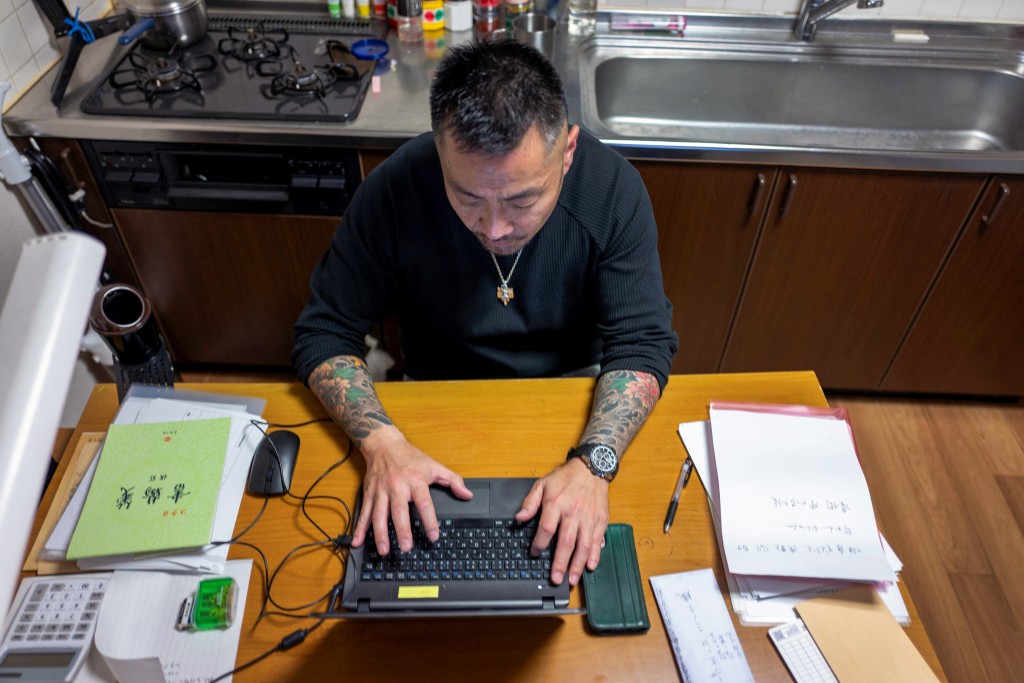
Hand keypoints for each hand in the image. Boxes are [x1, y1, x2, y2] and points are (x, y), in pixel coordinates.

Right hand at [351, 426, 472, 554]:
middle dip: (402, 531)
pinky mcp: (369, 494)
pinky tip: (358, 542)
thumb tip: (467, 495)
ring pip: (379, 515)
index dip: (430, 521)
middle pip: (399, 511)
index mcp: (415, 482)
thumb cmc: (410, 457)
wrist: (384, 445)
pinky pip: (364, 513)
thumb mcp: (434, 466)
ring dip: (380, 534)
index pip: (425, 504)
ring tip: (384, 550)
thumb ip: (453, 481)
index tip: (433, 536)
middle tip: (406, 547)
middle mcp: (397, 487)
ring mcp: (381, 492)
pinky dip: (360, 528)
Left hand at [514, 457, 608, 586]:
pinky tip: (590, 567)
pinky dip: (594, 555)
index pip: (546, 528)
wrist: (591, 468)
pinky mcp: (600, 520)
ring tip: (572, 580)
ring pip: (583, 545)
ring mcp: (588, 518)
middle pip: (566, 542)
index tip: (534, 553)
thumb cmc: (566, 478)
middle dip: (560, 563)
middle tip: (556, 579)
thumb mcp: (543, 484)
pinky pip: (597, 541)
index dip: (539, 543)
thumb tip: (519, 518)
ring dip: (577, 565)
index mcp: (556, 504)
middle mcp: (573, 513)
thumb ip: (530, 502)